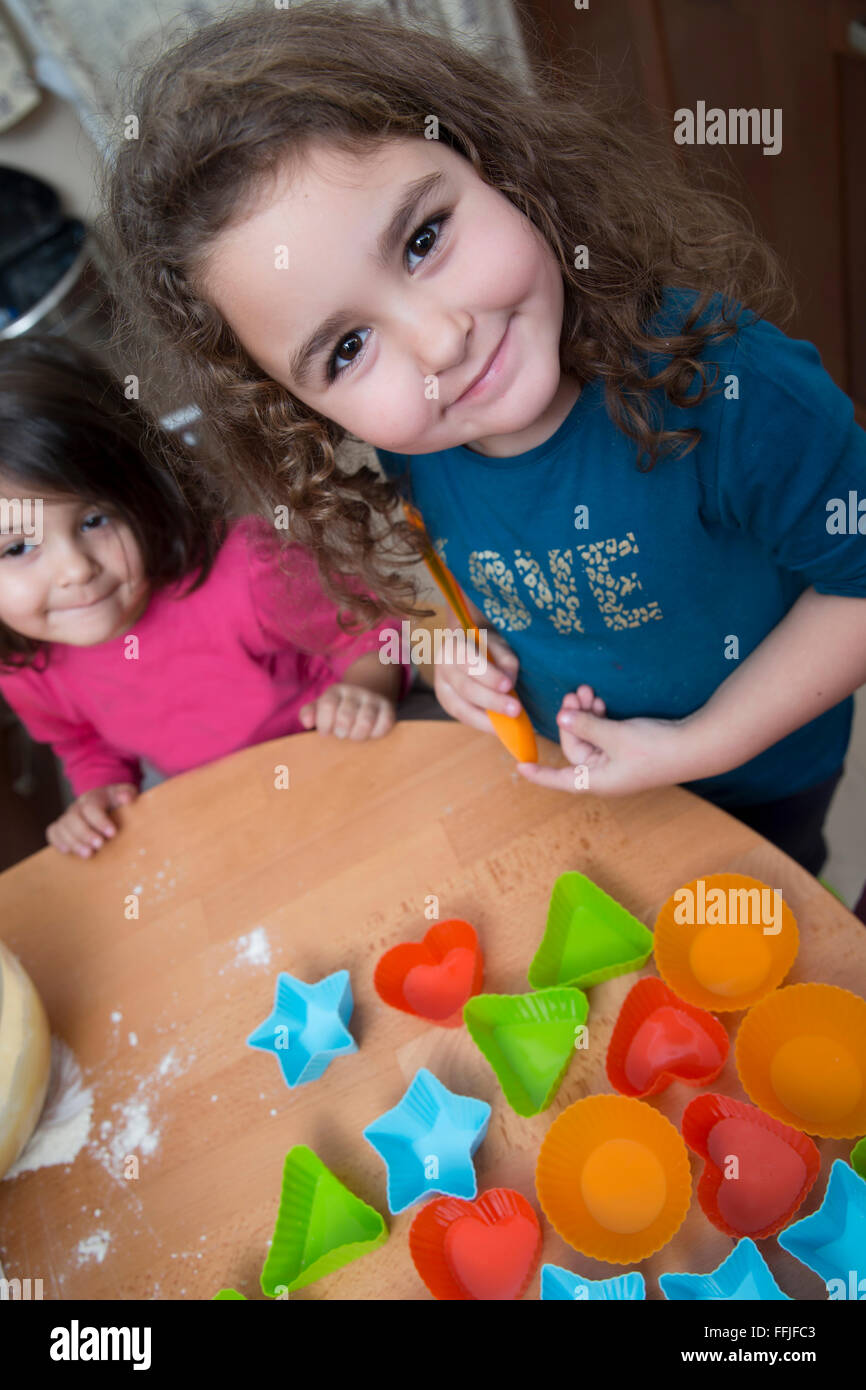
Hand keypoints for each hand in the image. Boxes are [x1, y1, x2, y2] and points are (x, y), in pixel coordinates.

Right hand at [46, 782, 138, 856]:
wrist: (105, 801)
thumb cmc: (117, 801)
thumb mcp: (126, 793)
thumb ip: (127, 793)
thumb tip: (125, 798)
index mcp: (93, 797)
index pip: (91, 807)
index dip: (100, 821)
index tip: (112, 834)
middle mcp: (77, 807)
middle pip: (73, 818)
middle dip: (85, 834)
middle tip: (99, 845)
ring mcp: (68, 817)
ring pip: (62, 827)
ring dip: (73, 842)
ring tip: (88, 854)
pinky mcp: (62, 826)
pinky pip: (53, 832)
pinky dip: (57, 841)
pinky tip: (67, 851)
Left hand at [298, 683, 395, 739]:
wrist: (367, 695)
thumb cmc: (339, 708)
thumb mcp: (321, 707)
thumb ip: (309, 713)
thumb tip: (307, 723)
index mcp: (336, 691)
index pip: (327, 705)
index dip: (324, 724)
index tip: (325, 732)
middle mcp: (355, 692)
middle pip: (346, 715)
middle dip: (341, 731)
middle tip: (341, 735)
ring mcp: (373, 699)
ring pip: (366, 721)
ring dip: (358, 735)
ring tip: (354, 736)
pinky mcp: (388, 708)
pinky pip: (385, 724)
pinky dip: (376, 734)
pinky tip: (370, 734)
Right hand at [433, 628, 524, 733]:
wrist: (468, 648)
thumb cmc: (487, 646)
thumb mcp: (499, 645)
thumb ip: (505, 661)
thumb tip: (509, 688)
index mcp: (455, 644)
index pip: (469, 660)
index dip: (487, 674)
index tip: (508, 685)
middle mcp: (444, 666)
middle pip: (465, 687)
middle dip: (492, 701)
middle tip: (515, 709)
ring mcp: (442, 687)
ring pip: (461, 707)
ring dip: (487, 719)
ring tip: (509, 724)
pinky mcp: (447, 703)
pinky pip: (464, 717)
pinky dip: (483, 724)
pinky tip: (499, 728)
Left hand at [516, 685, 692, 794]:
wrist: (695, 746)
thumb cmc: (655, 748)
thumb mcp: (615, 735)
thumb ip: (586, 726)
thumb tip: (562, 717)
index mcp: (597, 780)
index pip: (560, 779)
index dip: (539, 774)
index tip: (520, 768)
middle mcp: (604, 774)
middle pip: (575, 747)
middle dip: (572, 719)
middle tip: (574, 692)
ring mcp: (616, 762)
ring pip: (589, 736)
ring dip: (586, 714)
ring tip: (587, 691)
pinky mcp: (627, 749)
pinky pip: (604, 734)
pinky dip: (599, 718)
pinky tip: (599, 702)